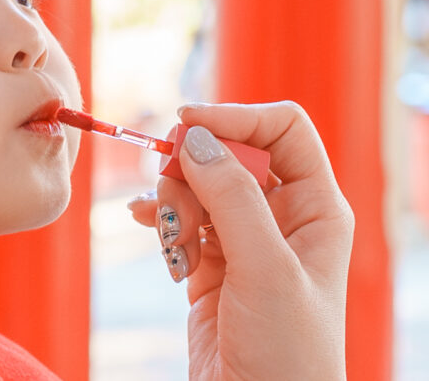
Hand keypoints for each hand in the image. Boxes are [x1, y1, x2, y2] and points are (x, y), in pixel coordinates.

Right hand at [126, 102, 353, 380]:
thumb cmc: (286, 351)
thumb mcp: (264, 267)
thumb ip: (231, 197)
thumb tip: (193, 137)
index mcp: (316, 207)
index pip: (281, 129)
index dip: (235, 116)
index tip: (185, 121)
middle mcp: (281, 215)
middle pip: (228, 152)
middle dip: (192, 167)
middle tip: (171, 195)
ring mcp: (243, 238)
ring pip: (197, 183)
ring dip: (174, 201)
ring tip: (175, 243)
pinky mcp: (209, 261)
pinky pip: (178, 217)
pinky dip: (160, 219)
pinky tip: (152, 231)